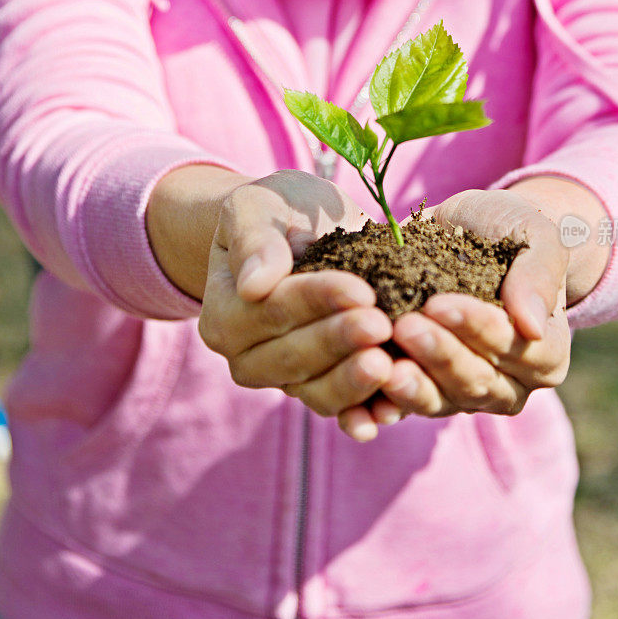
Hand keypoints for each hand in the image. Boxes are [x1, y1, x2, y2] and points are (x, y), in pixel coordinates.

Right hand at [197, 170, 394, 440]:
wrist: (303, 229)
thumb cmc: (279, 211)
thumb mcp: (260, 206)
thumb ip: (255, 239)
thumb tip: (253, 285)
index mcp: (225, 316)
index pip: (273, 310)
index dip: (316, 301)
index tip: (360, 289)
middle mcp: (249, 359)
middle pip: (294, 357)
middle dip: (340, 341)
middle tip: (381, 325)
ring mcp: (286, 380)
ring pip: (318, 391)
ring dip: (353, 382)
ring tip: (390, 365)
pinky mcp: (324, 388)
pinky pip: (343, 408)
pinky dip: (366, 412)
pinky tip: (392, 409)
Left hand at [373, 189, 570, 418]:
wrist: (470, 230)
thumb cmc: (511, 230)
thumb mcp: (535, 236)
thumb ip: (539, 275)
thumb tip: (531, 326)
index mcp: (546, 351)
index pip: (515, 346)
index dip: (477, 327)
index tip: (439, 303)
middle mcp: (511, 384)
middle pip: (477, 380)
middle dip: (439, 354)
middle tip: (404, 327)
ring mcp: (466, 393)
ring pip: (442, 400)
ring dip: (412, 384)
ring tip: (383, 365)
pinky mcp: (427, 392)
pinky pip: (407, 405)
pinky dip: (384, 403)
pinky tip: (361, 395)